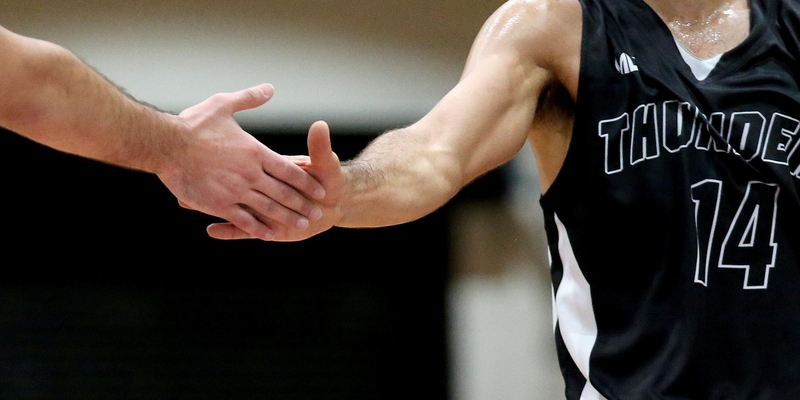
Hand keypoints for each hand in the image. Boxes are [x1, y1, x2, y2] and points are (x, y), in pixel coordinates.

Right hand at [157, 84, 326, 240]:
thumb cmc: (193, 124)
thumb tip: (269, 88)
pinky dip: (258, 229)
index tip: (320, 190)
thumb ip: (249, 99)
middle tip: (318, 213)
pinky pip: (243, 220)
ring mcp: (235, 191)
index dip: (306, 181)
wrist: (166, 145)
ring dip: (287, 218)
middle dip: (303, 204)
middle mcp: (250, 174)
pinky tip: (268, 235)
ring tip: (302, 226)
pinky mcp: (218, 204)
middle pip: (284, 193)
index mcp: (255, 152)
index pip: (288, 170)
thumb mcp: (223, 105)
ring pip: (268, 209)